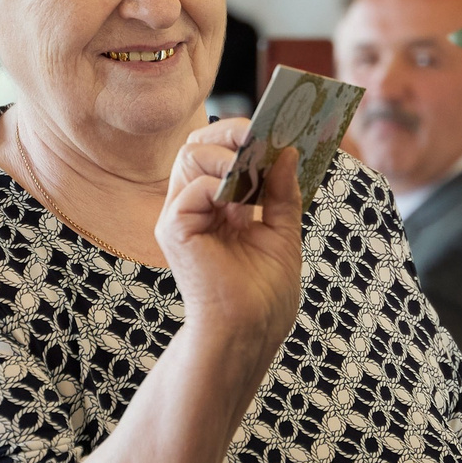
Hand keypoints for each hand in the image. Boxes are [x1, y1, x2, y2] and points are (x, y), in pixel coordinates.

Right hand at [156, 119, 303, 369]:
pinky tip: (243, 195)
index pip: (220, 155)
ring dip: (227, 153)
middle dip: (231, 133)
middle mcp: (194, 208)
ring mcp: (181, 218)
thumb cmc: (263, 294)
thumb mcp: (283, 234)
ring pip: (189, 156)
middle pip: (198, 146)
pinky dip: (219, 182)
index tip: (274, 130)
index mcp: (218, 208)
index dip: (242, 138)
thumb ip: (282, 194)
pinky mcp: (174, 230)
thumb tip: (287, 152)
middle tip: (262, 134)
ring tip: (254, 164)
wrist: (250, 332)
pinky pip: (192, 186)